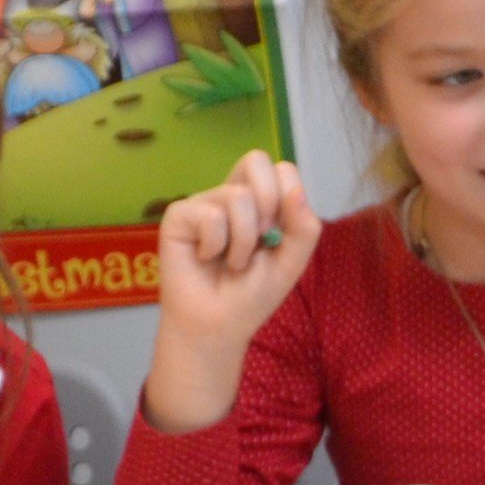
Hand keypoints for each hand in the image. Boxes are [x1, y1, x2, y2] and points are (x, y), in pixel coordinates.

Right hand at [140, 152, 319, 431]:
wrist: (219, 325)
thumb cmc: (252, 294)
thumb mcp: (292, 262)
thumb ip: (304, 226)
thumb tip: (296, 190)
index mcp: (261, 201)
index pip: (281, 169)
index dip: (287, 195)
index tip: (281, 233)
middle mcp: (231, 195)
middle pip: (256, 159)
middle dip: (269, 203)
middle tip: (262, 238)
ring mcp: (204, 202)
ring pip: (238, 196)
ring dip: (244, 241)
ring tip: (232, 262)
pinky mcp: (179, 216)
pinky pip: (210, 215)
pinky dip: (217, 245)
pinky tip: (206, 258)